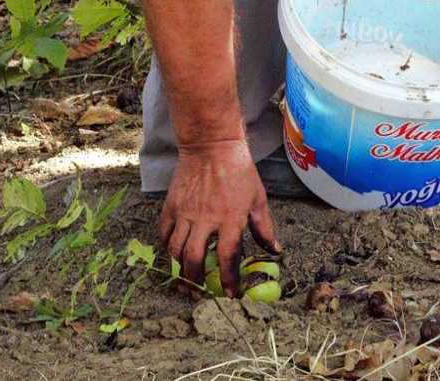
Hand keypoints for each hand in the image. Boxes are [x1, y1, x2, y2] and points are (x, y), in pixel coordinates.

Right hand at [158, 140, 279, 296]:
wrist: (211, 145)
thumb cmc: (239, 171)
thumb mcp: (258, 198)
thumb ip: (265, 227)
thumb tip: (274, 251)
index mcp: (230, 218)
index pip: (228, 258)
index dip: (228, 280)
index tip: (229, 294)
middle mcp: (205, 219)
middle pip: (194, 259)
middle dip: (195, 281)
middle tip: (199, 291)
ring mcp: (185, 212)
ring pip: (175, 250)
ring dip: (180, 268)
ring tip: (185, 278)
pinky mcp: (171, 205)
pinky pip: (164, 233)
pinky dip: (166, 246)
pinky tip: (173, 252)